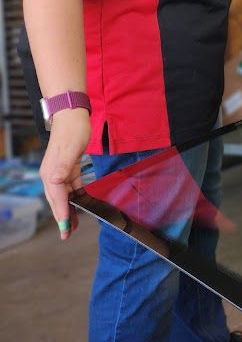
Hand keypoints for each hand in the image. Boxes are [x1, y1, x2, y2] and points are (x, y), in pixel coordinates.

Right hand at [39, 108, 89, 239]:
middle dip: (62, 218)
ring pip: (64, 196)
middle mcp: (53, 175)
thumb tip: (54, 181)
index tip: (65, 229)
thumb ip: (63, 167)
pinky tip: (80, 204)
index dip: (62, 214)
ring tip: (73, 225)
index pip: (57, 198)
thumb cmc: (73, 131)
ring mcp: (60, 172)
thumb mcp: (70, 149)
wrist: (72, 116)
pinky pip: (72, 187)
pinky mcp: (68, 168)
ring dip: (68, 211)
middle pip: (58, 201)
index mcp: (51, 173)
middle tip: (67, 235)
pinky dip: (75, 197)